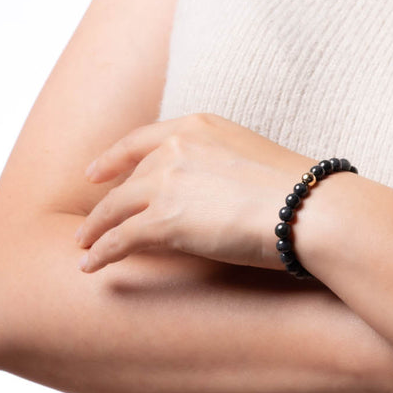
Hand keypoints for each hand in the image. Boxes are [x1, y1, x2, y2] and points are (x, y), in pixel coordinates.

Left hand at [74, 112, 315, 273]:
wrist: (309, 209)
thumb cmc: (300, 192)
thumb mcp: (254, 158)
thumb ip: (224, 165)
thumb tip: (221, 190)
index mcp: (199, 126)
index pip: (142, 140)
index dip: (114, 159)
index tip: (97, 172)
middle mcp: (175, 148)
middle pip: (128, 179)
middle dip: (106, 202)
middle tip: (91, 222)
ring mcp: (167, 183)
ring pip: (114, 209)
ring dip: (95, 230)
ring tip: (84, 247)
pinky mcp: (164, 221)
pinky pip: (120, 239)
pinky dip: (101, 253)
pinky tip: (90, 266)